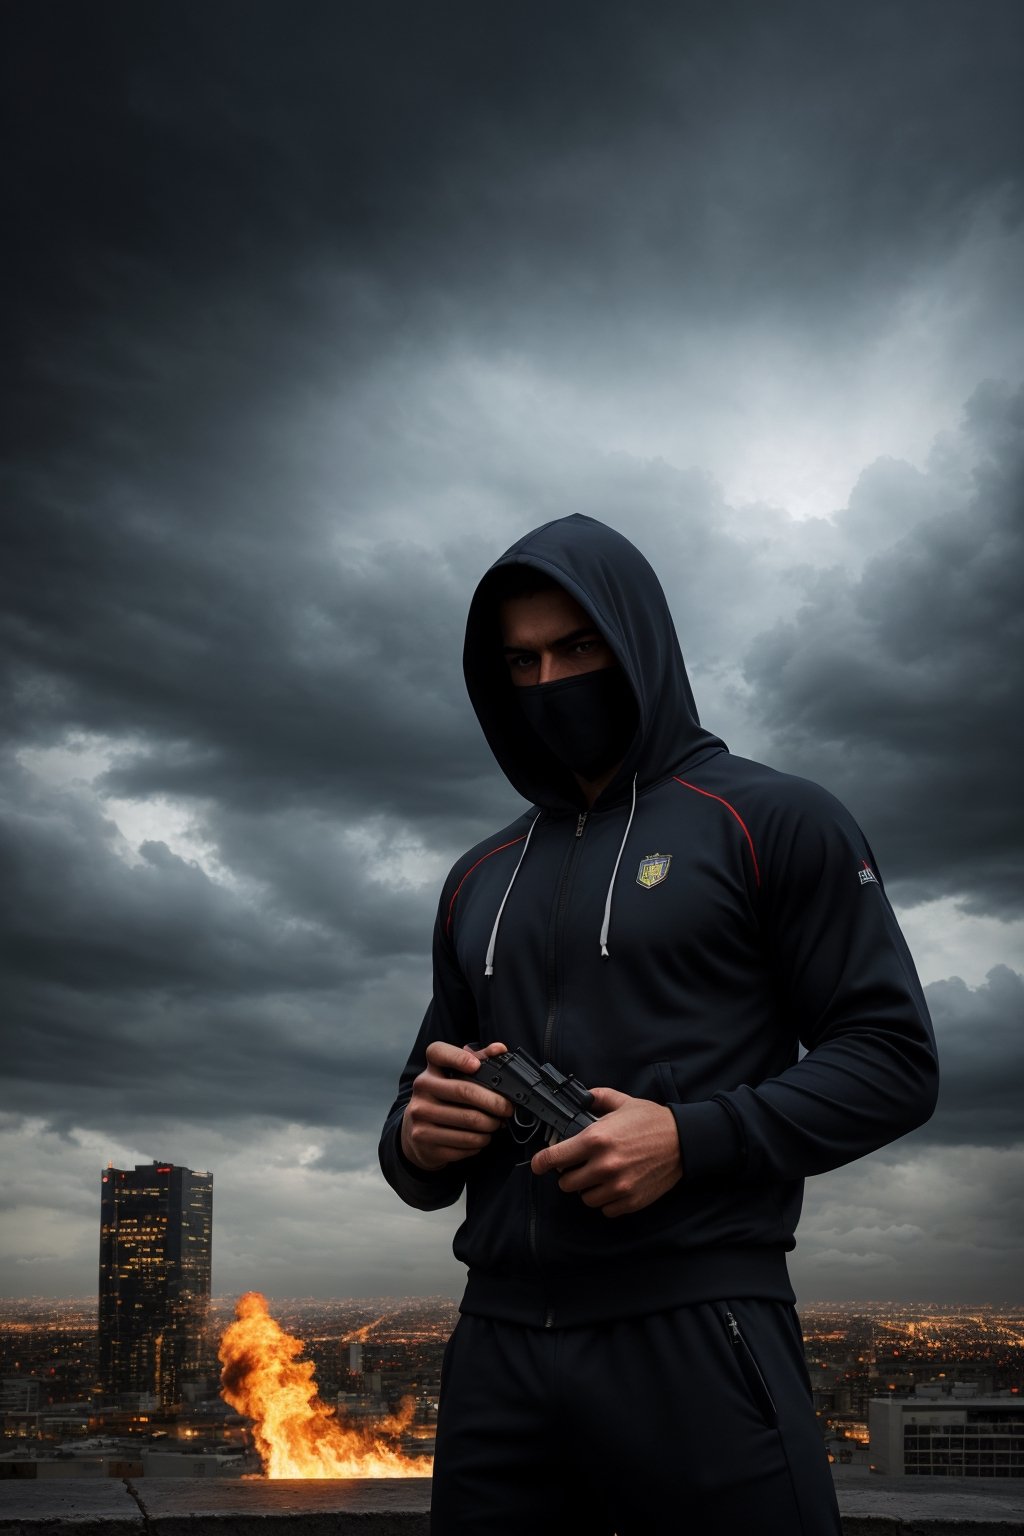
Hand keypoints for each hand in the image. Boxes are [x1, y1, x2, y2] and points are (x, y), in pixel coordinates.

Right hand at [401, 1041, 512, 1170]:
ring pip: (468, 1121)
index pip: (438, 1053)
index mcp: (430, 1071)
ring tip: (496, 1124)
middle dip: (494, 1102)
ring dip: (490, 1125)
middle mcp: (422, 1090)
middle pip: (464, 1091)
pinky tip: (481, 1138)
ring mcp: (420, 1117)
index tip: (477, 1066)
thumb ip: (479, 1061)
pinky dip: (480, 1142)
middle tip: (507, 1108)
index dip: (459, 1057)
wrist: (416, 1135)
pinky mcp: (425, 1141)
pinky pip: (463, 1143)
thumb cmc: (444, 1102)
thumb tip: (500, 1049)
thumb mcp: (455, 1080)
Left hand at [530, 1087, 682, 1217]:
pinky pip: (605, 1209)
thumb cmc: (653, 1121)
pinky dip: (606, 1200)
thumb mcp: (622, 1101)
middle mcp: (604, 1165)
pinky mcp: (630, 1201)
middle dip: (570, 1174)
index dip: (542, 1162)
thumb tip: (581, 1097)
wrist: (684, 1141)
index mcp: (596, 1139)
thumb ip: (597, 1097)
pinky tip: (614, 1185)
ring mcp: (618, 1186)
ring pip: (585, 1198)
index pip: (554, 1158)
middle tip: (580, 1166)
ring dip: (588, 1188)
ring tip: (599, 1175)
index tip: (538, 1164)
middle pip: (567, 1183)